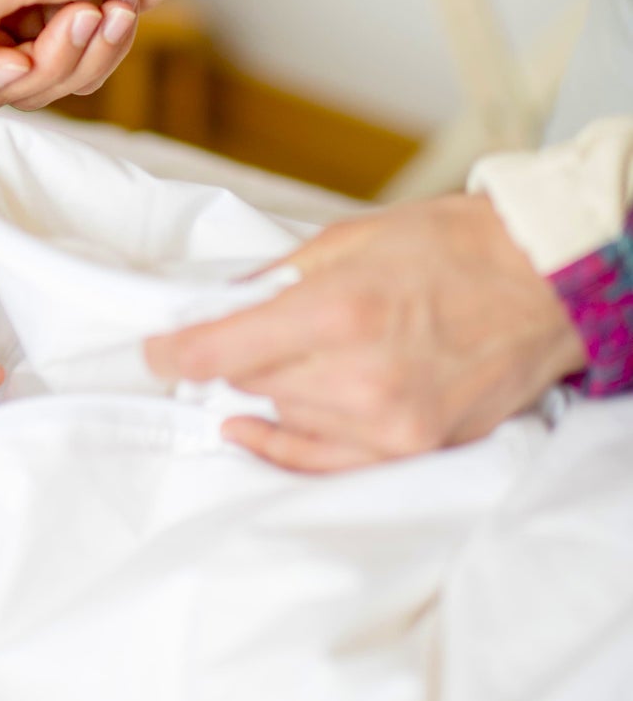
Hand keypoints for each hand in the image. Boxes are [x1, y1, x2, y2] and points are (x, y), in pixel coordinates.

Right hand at [0, 0, 284, 108]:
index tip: (11, 59)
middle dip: (38, 65)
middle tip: (75, 19)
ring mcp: (33, 19)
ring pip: (35, 86)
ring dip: (80, 54)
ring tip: (104, 6)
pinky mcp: (76, 33)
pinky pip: (76, 78)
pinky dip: (106, 50)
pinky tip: (124, 5)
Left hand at [143, 193, 586, 470]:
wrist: (544, 281)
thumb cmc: (454, 247)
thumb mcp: (349, 239)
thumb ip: (276, 278)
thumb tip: (220, 305)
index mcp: (337, 311)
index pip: (223, 350)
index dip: (175, 353)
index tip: (155, 352)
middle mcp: (359, 375)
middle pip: (249, 383)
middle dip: (231, 360)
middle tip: (223, 341)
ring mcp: (388, 421)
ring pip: (282, 416)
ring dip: (267, 391)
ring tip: (279, 362)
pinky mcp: (413, 447)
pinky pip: (322, 461)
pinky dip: (282, 445)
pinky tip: (251, 430)